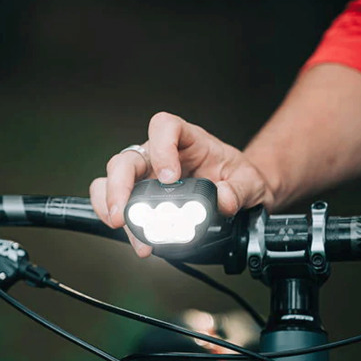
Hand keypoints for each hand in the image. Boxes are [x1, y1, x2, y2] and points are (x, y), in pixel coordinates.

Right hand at [90, 112, 275, 256]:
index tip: (170, 178)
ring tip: (122, 227)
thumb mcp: (249, 183)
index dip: (162, 147)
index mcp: (187, 142)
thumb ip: (238, 190)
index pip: (164, 127)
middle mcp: (159, 156)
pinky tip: (129, 234)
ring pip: (111, 180)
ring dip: (110, 204)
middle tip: (125, 214)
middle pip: (127, 158)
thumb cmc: (238, 180)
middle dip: (120, 186)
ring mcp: (146, 176)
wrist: (236, 195)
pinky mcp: (140, 197)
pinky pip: (113, 201)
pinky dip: (112, 216)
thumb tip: (222, 200)